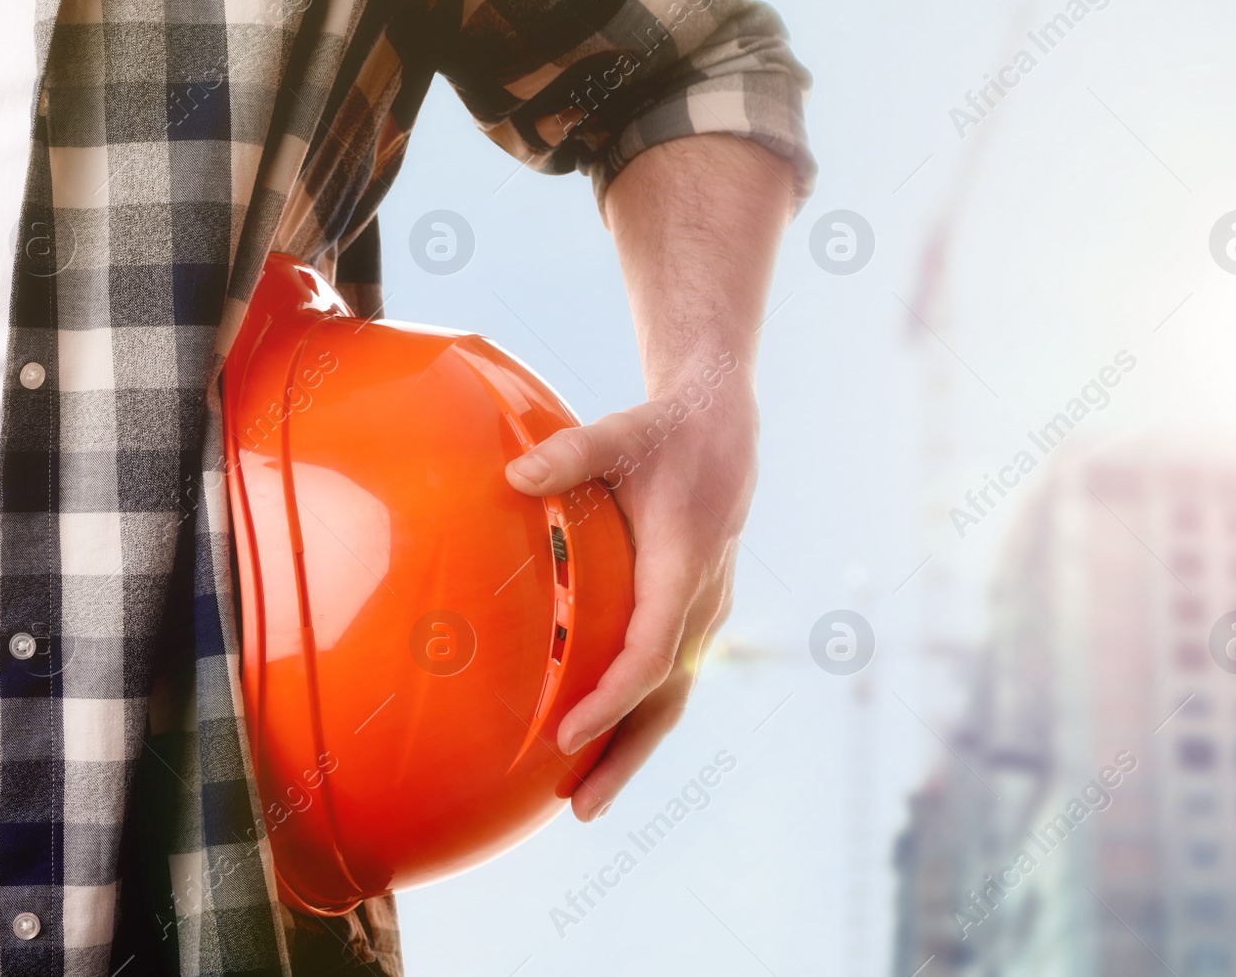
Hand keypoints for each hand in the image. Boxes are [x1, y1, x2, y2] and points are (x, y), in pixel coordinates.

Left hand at [506, 369, 756, 819]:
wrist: (722, 428)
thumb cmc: (664, 432)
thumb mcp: (618, 432)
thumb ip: (568, 454)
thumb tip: (513, 477)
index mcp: (683, 563)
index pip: (652, 649)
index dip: (613, 697)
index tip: (566, 734)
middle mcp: (702, 598)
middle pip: (668, 697)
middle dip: (625, 755)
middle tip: (580, 808)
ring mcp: (706, 611)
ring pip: (674, 697)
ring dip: (632, 750)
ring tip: (585, 803)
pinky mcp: (697, 612)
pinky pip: (671, 678)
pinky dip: (640, 718)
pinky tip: (602, 745)